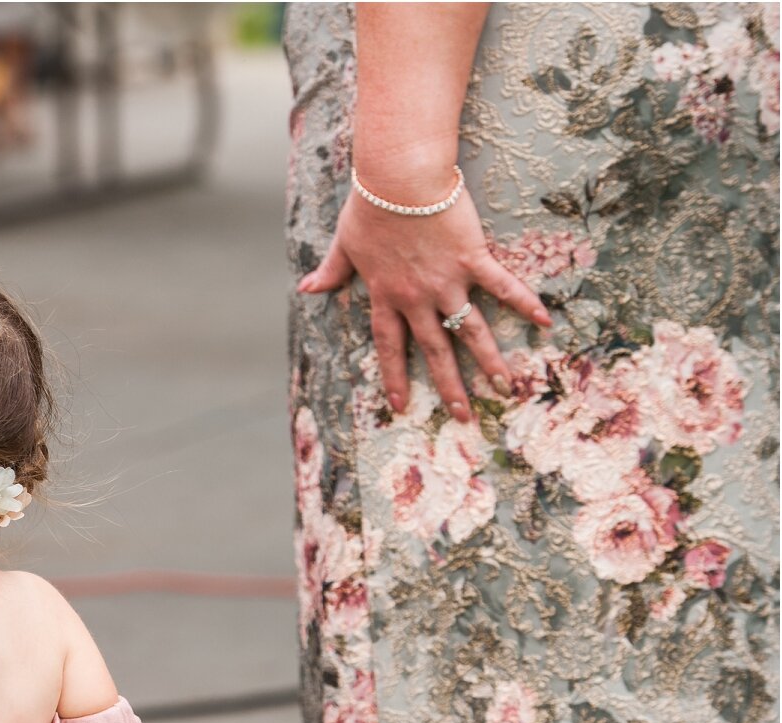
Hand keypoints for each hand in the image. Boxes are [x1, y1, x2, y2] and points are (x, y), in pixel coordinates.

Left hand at [297, 183, 550, 422]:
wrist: (398, 178)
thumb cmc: (369, 205)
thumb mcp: (343, 242)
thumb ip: (331, 271)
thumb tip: (306, 289)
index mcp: (385, 295)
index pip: (390, 346)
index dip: (394, 376)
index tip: (400, 405)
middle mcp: (416, 297)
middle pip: (434, 350)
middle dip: (448, 386)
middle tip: (462, 415)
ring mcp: (447, 280)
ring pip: (470, 330)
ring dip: (489, 361)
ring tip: (506, 387)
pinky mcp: (472, 258)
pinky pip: (502, 286)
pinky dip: (524, 302)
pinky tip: (545, 322)